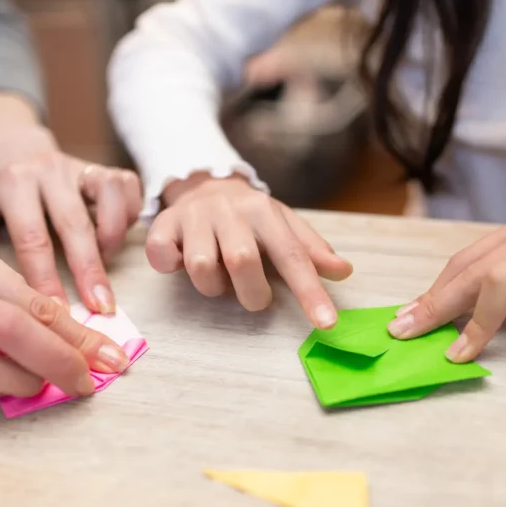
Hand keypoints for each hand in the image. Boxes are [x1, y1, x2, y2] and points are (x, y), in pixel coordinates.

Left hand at [0, 93, 141, 313]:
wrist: (8, 142)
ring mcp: (78, 166)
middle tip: (101, 307)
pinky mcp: (101, 167)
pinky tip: (114, 237)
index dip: (46, 280)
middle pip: (75, 223)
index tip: (56, 313)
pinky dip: (129, 213)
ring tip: (106, 262)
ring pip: (110, 194)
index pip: (32, 239)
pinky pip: (128, 186)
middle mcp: (48, 170)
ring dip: (113, 234)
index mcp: (11, 181)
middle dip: (90, 269)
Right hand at [152, 173, 352, 327]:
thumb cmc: (250, 216)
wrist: (204, 182)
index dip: (310, 293)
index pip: (293, 256)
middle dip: (251, 294)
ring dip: (212, 287)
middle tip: (254, 297)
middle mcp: (230, 210)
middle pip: (242, 261)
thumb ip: (312, 250)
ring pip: (201, 266)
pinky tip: (181, 263)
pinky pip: (162, 257)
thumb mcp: (284, 225)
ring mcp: (195, 216)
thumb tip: (344, 271)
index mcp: (266, 212)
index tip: (326, 324)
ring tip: (219, 279)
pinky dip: (170, 268)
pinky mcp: (164, 225)